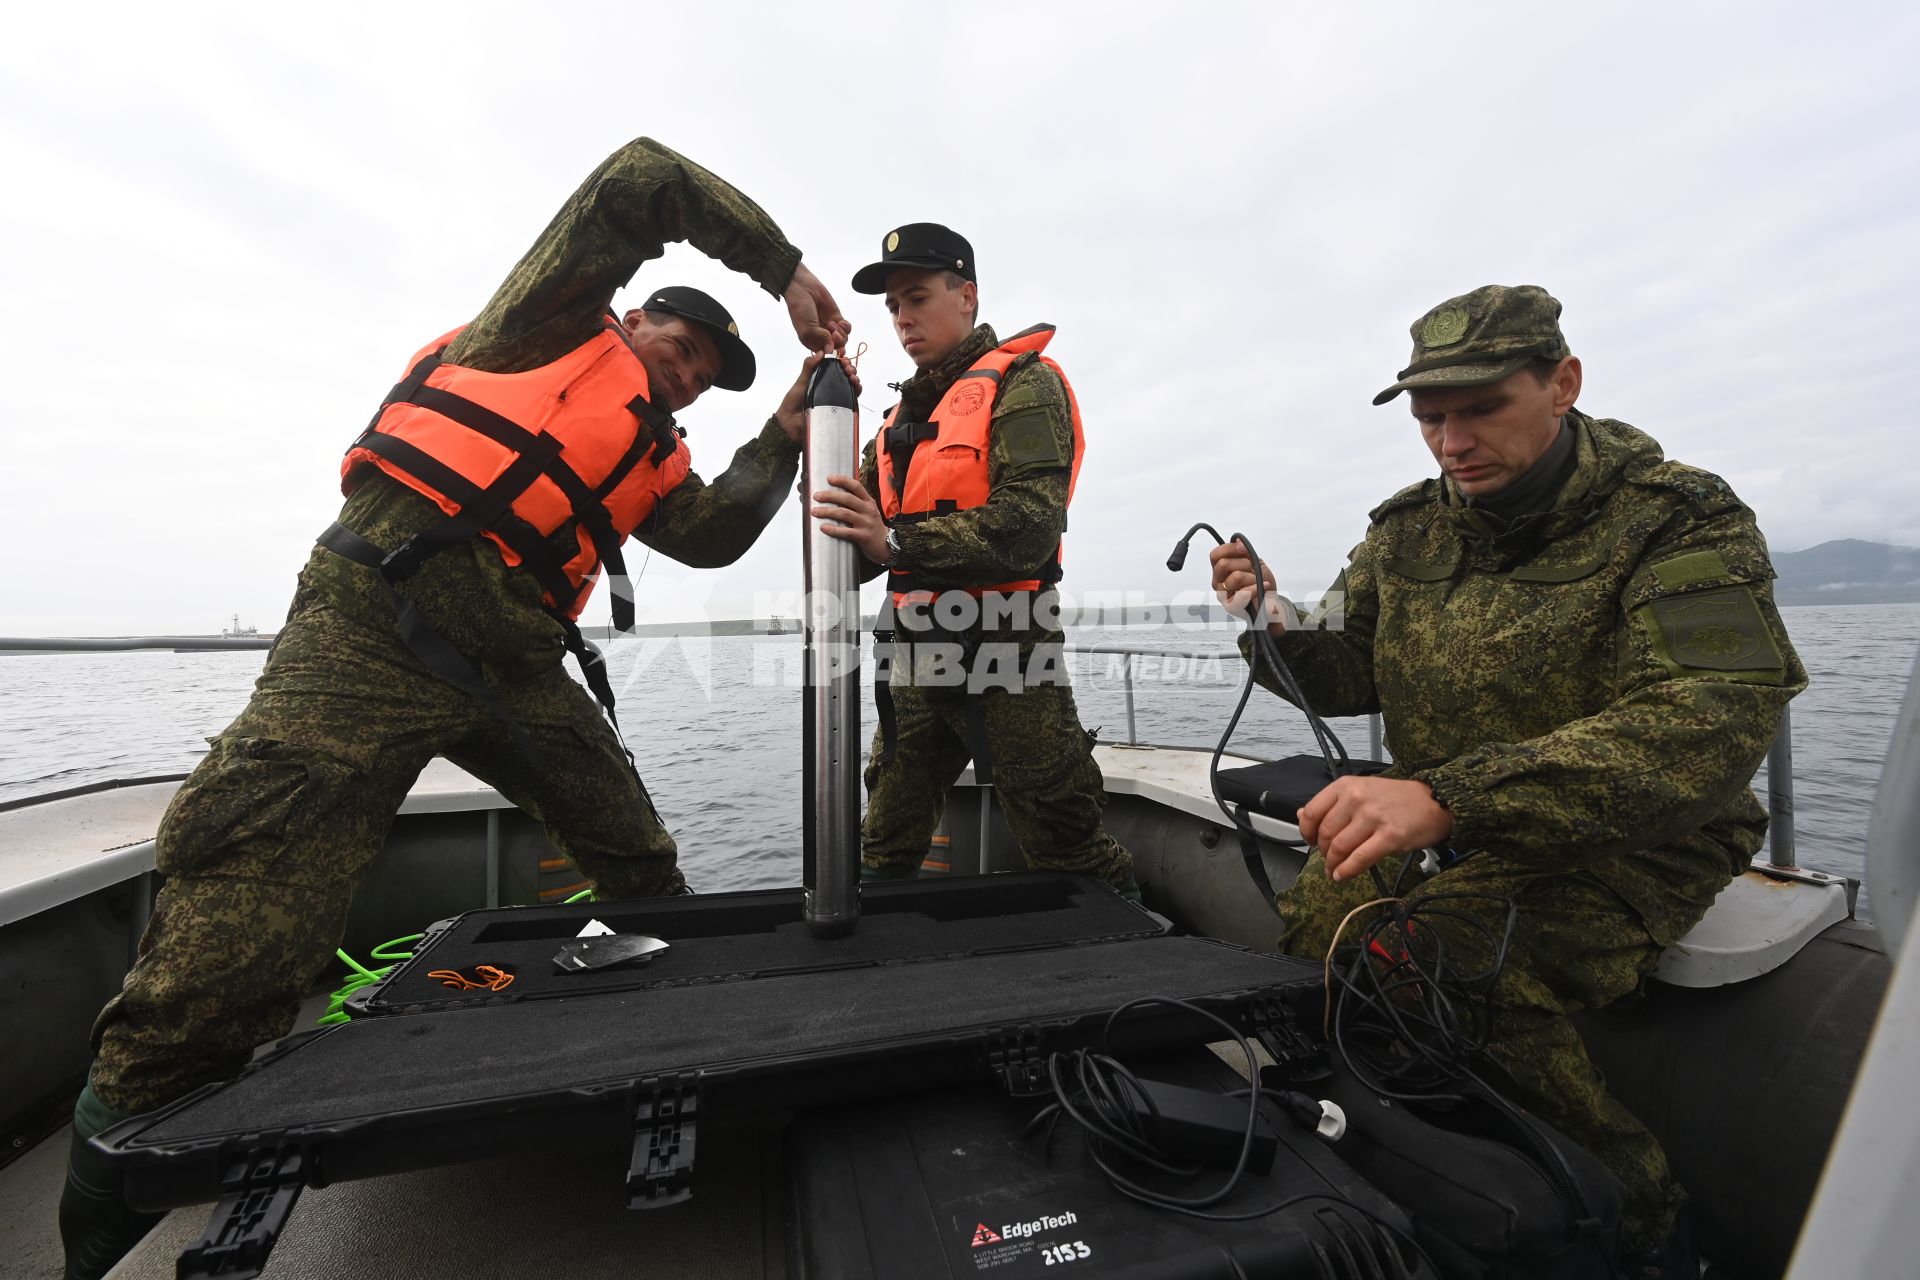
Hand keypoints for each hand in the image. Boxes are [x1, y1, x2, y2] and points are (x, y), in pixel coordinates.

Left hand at [774, 352, 863, 442]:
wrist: (791, 424)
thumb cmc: (793, 404)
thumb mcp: (801, 382)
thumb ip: (809, 367)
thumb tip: (819, 353)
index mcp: (821, 379)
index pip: (835, 368)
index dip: (841, 361)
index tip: (842, 358)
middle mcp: (830, 388)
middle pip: (845, 375)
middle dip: (850, 368)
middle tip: (847, 367)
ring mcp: (835, 399)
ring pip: (851, 386)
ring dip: (855, 377)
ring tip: (852, 375)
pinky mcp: (839, 409)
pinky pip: (851, 399)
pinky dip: (857, 391)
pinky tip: (856, 386)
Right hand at [785, 261, 850, 353]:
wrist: (803, 288)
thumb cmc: (800, 309)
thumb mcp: (807, 329)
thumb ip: (820, 340)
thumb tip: (831, 350)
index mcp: (811, 342)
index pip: (825, 354)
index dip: (830, 354)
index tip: (832, 351)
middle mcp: (821, 336)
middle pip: (836, 349)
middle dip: (838, 345)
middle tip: (833, 335)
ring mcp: (829, 328)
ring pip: (843, 340)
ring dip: (840, 334)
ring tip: (831, 324)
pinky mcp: (837, 318)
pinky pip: (847, 329)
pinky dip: (845, 327)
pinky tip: (839, 322)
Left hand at [810, 475, 888, 563]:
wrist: (885, 545)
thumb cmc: (871, 526)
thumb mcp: (867, 511)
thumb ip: (854, 503)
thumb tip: (831, 496)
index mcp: (868, 501)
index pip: (856, 486)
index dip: (842, 480)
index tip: (829, 478)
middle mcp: (868, 510)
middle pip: (847, 498)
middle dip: (829, 495)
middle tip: (816, 496)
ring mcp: (866, 523)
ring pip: (844, 513)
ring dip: (827, 511)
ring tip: (814, 511)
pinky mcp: (864, 536)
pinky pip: (846, 532)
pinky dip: (833, 529)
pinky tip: (823, 527)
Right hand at [1208, 541, 1286, 632]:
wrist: (1270, 602)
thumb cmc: (1260, 582)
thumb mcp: (1255, 562)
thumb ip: (1244, 552)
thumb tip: (1238, 539)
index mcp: (1220, 570)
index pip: (1215, 555)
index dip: (1230, 549)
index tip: (1244, 549)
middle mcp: (1218, 582)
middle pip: (1222, 564)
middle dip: (1243, 563)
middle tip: (1252, 568)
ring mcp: (1223, 595)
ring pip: (1235, 577)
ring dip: (1252, 577)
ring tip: (1258, 581)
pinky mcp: (1231, 606)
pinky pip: (1242, 593)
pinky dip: (1255, 587)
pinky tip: (1263, 586)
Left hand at [1297, 777, 1452, 882]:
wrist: (1436, 801)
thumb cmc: (1397, 799)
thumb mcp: (1361, 791)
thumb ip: (1332, 804)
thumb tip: (1301, 816)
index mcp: (1346, 786)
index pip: (1312, 812)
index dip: (1307, 833)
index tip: (1311, 842)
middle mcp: (1357, 798)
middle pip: (1325, 833)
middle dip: (1323, 852)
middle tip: (1329, 859)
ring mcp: (1373, 817)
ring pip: (1339, 848)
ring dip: (1333, 865)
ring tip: (1335, 870)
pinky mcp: (1389, 836)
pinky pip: (1360, 859)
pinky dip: (1347, 871)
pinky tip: (1342, 876)